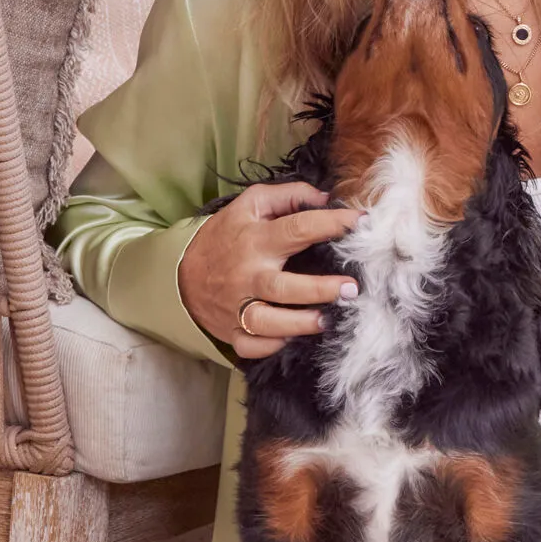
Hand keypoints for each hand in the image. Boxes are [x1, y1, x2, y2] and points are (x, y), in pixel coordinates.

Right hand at [178, 181, 360, 359]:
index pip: (298, 228)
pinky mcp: (232, 331)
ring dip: (299, 324)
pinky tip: (291, 338)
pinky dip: (271, 346)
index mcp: (256, 240)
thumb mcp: (249, 205)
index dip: (332, 223)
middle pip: (284, 287)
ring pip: (269, 323)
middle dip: (319, 289)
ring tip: (327, 320)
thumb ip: (288, 196)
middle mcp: (248, 275)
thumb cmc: (225, 236)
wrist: (180, 273)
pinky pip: (252, 346)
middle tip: (351, 288)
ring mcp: (238, 307)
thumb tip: (326, 198)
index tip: (360, 222)